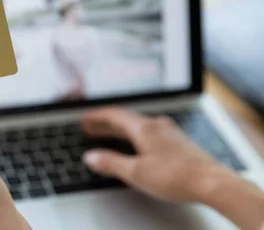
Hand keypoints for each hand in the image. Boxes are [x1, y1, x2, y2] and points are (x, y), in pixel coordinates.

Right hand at [81, 107, 226, 202]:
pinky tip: (137, 146)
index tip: (84, 119)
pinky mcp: (179, 143)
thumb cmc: (177, 176)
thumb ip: (111, 163)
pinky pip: (150, 133)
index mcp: (144, 128)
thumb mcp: (135, 172)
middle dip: (105, 123)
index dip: (96, 116)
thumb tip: (91, 157)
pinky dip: (135, 136)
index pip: (114, 114)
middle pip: (125, 119)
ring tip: (109, 136)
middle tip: (91, 127)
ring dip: (120, 130)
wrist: (213, 183)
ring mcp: (170, 133)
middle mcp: (157, 125)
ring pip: (138, 126)